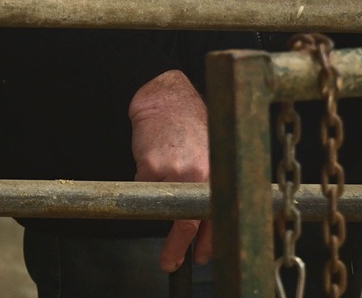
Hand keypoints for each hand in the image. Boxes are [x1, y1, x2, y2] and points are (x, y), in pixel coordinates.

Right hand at [128, 70, 211, 271]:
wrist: (167, 99)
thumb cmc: (191, 125)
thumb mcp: (210, 155)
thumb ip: (208, 186)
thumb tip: (205, 223)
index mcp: (216, 175)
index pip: (214, 219)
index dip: (208, 244)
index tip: (202, 257)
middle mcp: (198, 175)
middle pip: (187, 225)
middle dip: (178, 248)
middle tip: (171, 262)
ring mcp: (173, 171)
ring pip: (161, 207)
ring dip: (158, 209)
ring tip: (158, 196)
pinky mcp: (150, 166)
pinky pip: (144, 187)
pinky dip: (146, 182)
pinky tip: (152, 162)